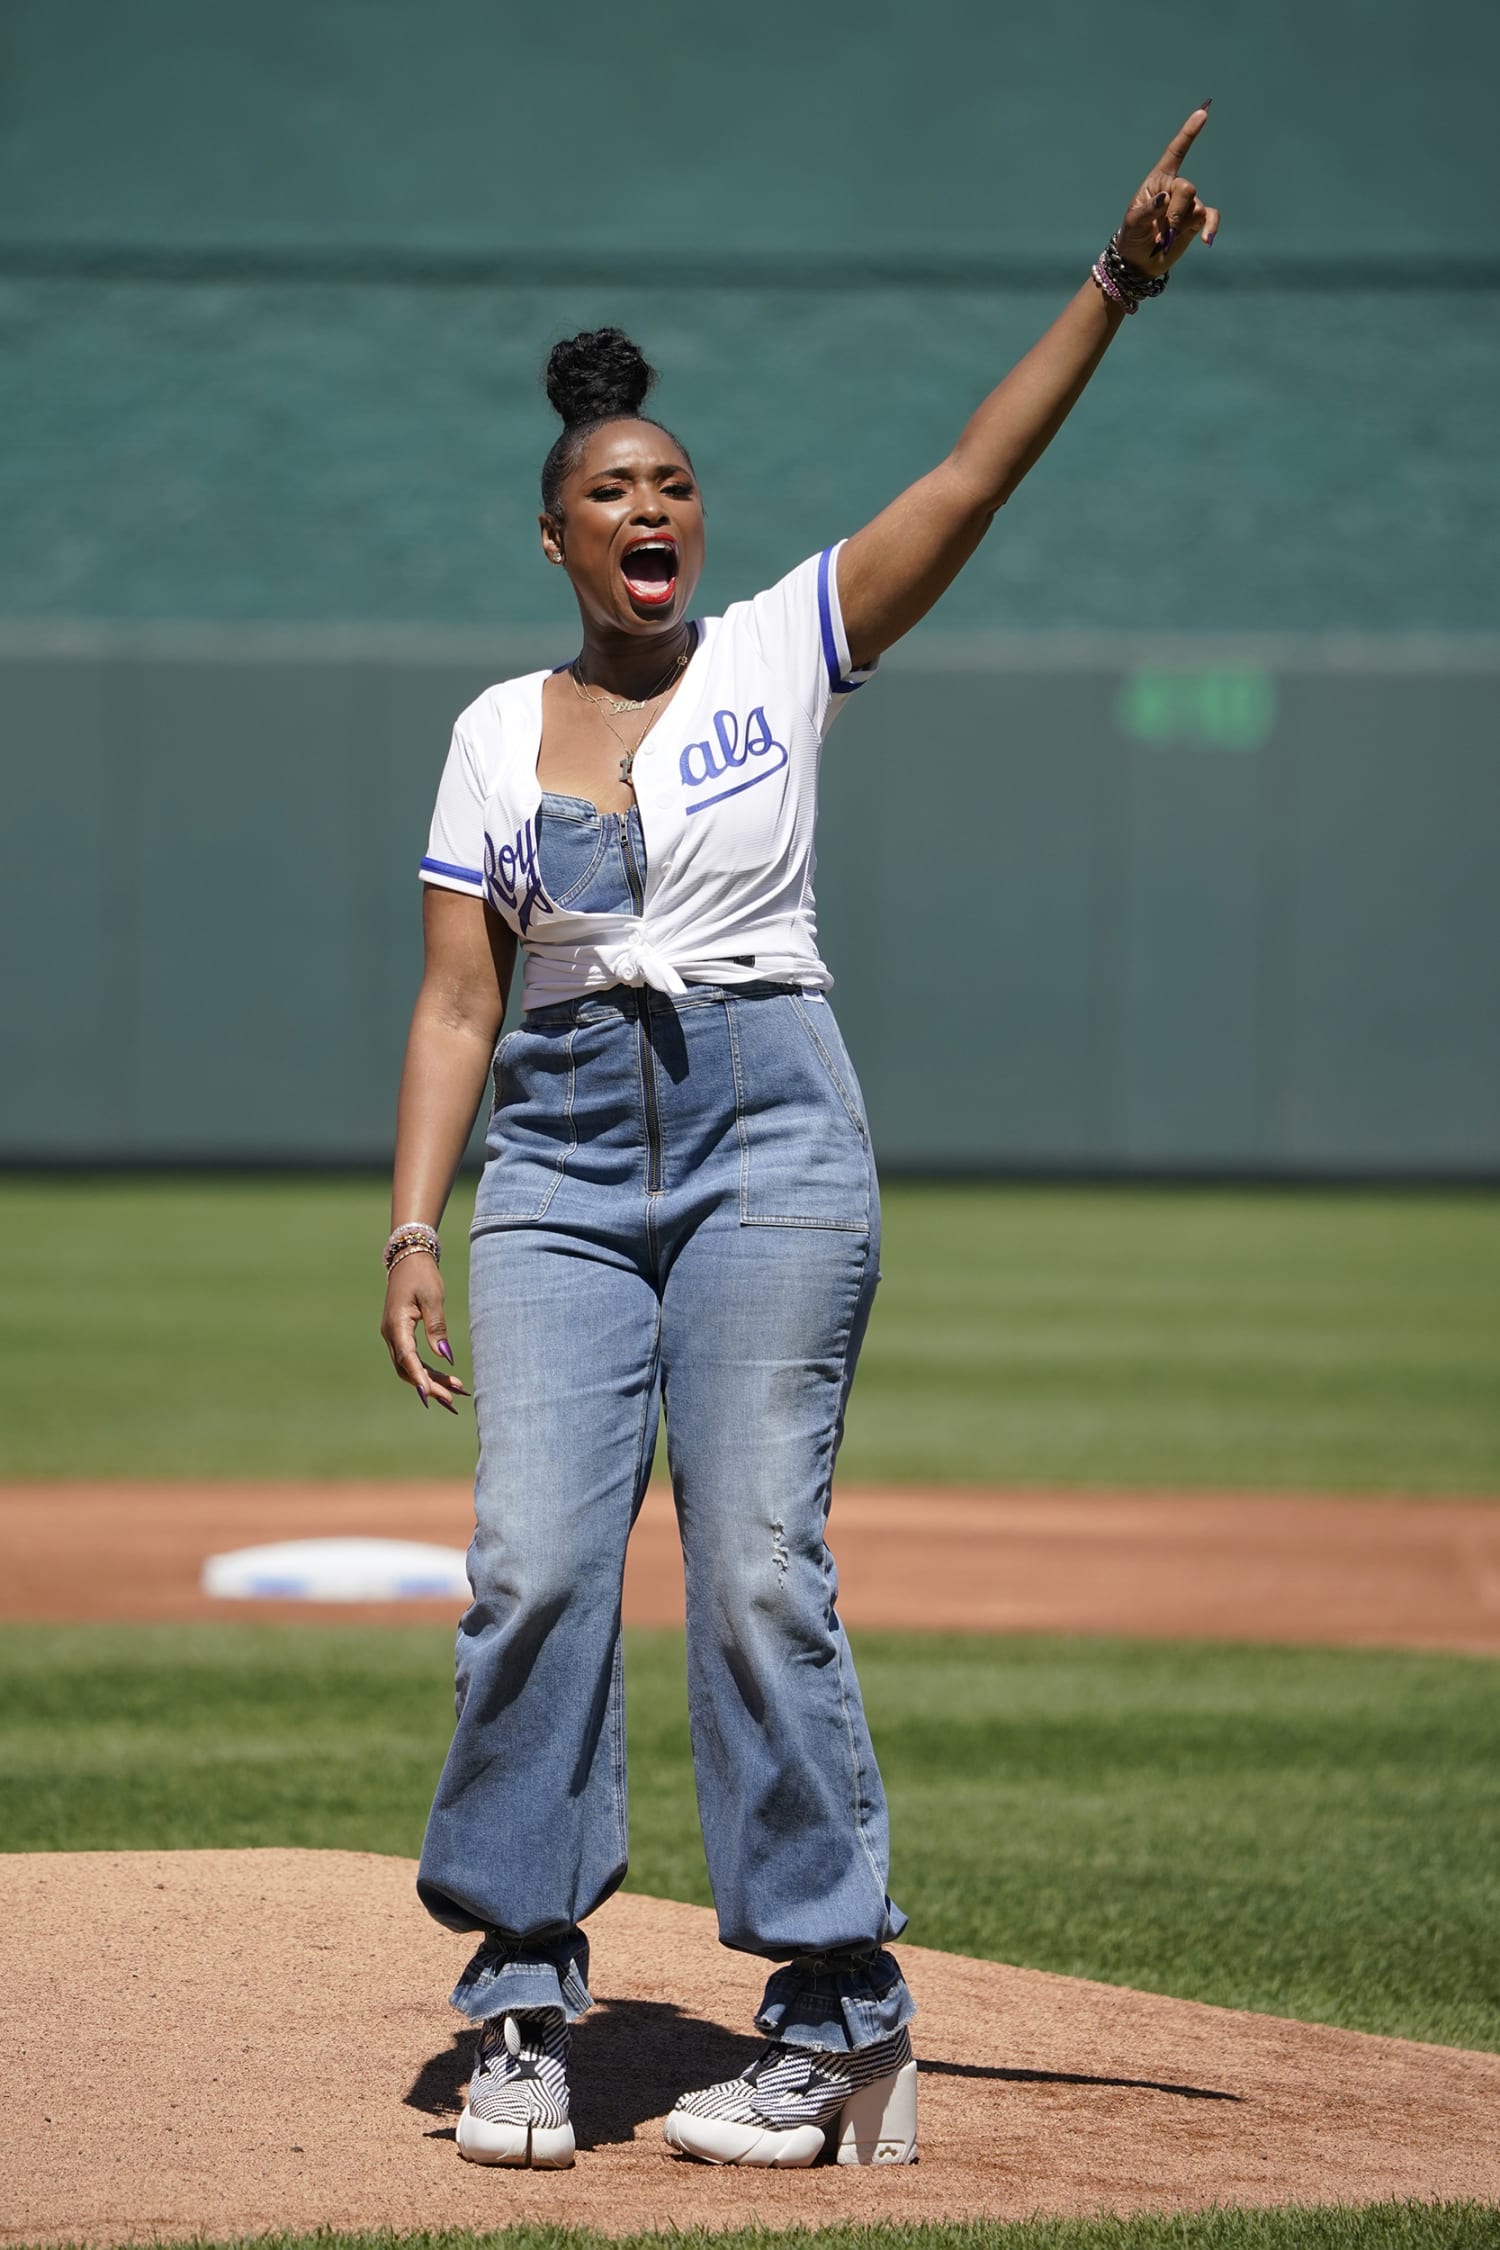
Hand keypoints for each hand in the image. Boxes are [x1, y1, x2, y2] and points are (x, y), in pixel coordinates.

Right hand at [380, 1254, 466, 1412]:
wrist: (408, 1258)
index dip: (419, 1378)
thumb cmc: (422, 1275)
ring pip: (409, 1366)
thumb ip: (437, 1328)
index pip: (407, 1358)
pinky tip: (446, 1378)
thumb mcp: (433, 1298)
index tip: (430, 1396)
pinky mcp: (400, 1335)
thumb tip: (445, 1357)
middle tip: (453, 1400)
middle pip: (407, 1368)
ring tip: (456, 1392)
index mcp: (397, 1324)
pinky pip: (412, 1358)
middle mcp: (390, 1334)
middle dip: (429, 1386)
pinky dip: (427, 1370)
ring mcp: (393, 1335)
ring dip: (430, 1380)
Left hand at [1115, 103, 1220, 275]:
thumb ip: (1147, 210)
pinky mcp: (1196, 220)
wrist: (1139, 262)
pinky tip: (1206, 239)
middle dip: (1176, 211)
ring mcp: (1187, 204)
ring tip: (1166, 238)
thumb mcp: (1133, 223)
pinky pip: (1210, 217)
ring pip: (1195, 206)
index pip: (1175, 152)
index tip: (1203, 112)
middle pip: (1188, 188)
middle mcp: (1175, 188)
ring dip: (1180, 225)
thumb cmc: (1132, 237)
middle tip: (1163, 230)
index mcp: (1158, 180)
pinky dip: (1210, 227)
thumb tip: (1165, 198)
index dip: (1189, 133)